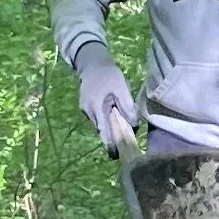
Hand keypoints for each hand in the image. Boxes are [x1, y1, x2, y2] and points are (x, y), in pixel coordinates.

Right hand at [73, 42, 137, 156]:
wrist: (91, 63)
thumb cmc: (108, 75)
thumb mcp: (121, 88)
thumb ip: (127, 107)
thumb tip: (133, 125)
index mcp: (96, 108)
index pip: (104, 133)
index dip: (111, 145)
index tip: (118, 155)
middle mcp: (88, 113)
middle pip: (102, 130)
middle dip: (113, 136)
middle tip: (127, 138)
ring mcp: (85, 111)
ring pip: (100, 124)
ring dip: (111, 126)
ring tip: (123, 124)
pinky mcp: (86, 108)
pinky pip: (98, 118)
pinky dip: (106, 119)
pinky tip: (114, 114)